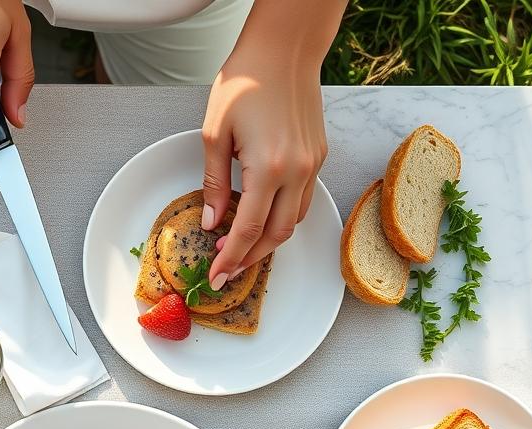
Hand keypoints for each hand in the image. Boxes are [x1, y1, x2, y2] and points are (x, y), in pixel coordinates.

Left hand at [200, 3, 338, 287]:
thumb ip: (213, 183)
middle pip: (276, 235)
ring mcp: (312, 165)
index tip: (216, 276)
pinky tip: (263, 218)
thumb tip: (212, 222)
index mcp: (268, 168)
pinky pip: (303, 199)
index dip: (231, 258)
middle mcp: (297, 171)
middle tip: (227, 270)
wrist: (283, 50)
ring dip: (269, 241)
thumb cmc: (244, 82)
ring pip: (294, 221)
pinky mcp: (318, 155)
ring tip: (242, 248)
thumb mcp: (214, 133)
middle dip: (250, 258)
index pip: (248, 230)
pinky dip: (283, 217)